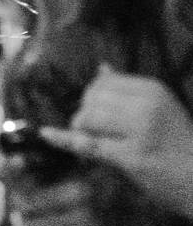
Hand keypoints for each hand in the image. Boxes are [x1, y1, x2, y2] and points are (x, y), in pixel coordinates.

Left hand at [39, 64, 192, 217]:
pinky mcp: (131, 158)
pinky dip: (64, 140)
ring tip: (98, 141)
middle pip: (91, 99)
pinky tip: (46, 134)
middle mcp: (146, 106)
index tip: (100, 113)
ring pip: (87, 119)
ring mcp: (139, 132)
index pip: (102, 83)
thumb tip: (102, 67)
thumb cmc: (180, 144)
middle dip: (85, 114)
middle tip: (98, 131)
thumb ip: (128, 90)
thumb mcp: (161, 108)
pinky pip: (87, 144)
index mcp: (152, 89)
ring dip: (83, 131)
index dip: (93, 97)